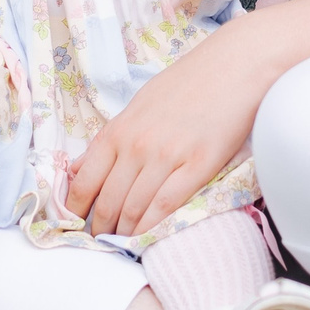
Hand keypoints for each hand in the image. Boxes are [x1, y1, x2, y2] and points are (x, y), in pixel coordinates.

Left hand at [66, 28, 268, 235]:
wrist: (233, 67)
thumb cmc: (187, 83)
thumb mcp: (138, 104)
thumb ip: (111, 138)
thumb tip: (80, 167)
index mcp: (119, 130)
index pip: (84, 182)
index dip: (76, 211)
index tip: (75, 225)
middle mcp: (137, 146)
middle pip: (108, 202)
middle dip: (100, 228)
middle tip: (101, 241)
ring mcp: (167, 157)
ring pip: (134, 209)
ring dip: (125, 233)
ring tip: (123, 243)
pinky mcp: (198, 166)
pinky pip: (166, 206)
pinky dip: (152, 227)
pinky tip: (148, 238)